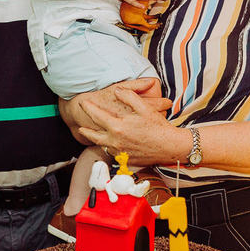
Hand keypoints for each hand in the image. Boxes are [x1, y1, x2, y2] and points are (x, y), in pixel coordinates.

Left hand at [74, 85, 188, 166]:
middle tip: (80, 126)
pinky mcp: (125, 159)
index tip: (83, 103)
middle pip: (93, 135)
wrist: (170, 147)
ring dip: (95, 140)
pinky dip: (107, 147)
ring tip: (91, 136)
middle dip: (85, 130)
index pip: (97, 116)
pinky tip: (109, 144)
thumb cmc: (158, 127)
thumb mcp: (144, 107)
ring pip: (102, 145)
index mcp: (118, 127)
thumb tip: (117, 90)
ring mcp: (120, 152)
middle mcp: (115, 141)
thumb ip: (128, 96)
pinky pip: (112, 153)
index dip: (88, 108)